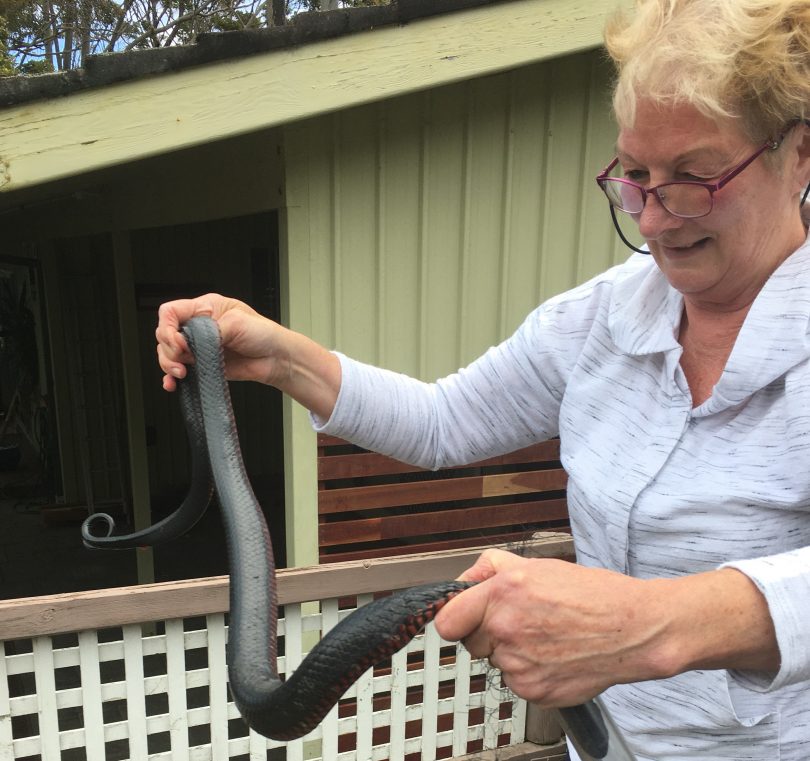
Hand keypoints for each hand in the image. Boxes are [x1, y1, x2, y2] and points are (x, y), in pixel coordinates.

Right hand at [155, 293, 340, 419]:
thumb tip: (189, 343)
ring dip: (169, 365)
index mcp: (205, 308)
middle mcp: (198, 327)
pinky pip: (179, 371)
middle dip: (169, 349)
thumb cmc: (264, 334)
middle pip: (164, 335)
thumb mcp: (238, 323)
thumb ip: (211, 331)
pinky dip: (172, 378)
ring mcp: (199, 347)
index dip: (166, 326)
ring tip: (181, 374)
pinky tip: (173, 384)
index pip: (170, 311)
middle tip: (184, 359)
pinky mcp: (202, 366)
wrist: (278, 359)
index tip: (178, 342)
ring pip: (168, 354)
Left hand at [433, 549, 779, 706]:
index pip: (447, 621)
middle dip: (488, 631)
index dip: (455, 618)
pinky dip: (530, 671)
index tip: (463, 618)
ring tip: (546, 636)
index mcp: (503, 593)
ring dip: (511, 651)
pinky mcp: (534, 691)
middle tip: (521, 620)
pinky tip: (555, 654)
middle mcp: (507, 629)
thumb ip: (492, 568)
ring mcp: (520, 665)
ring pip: (495, 661)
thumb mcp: (537, 565)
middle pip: (470, 642)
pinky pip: (516, 681)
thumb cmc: (592, 594)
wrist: (633, 628)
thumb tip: (463, 581)